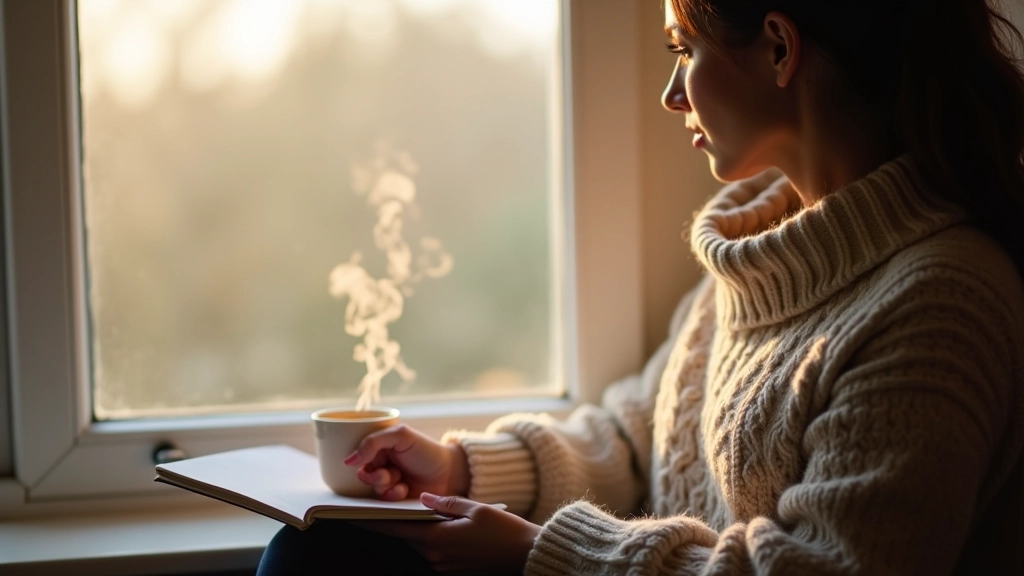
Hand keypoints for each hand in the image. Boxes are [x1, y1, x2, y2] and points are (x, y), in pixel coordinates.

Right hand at [345, 424, 469, 499]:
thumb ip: (373, 442)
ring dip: (384, 485)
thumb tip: (348, 460)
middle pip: (363, 474)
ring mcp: (389, 481)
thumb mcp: (401, 436)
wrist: (449, 473)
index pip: (359, 455)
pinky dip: (391, 495)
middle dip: (374, 476)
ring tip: (399, 481)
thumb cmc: (426, 451)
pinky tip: (404, 490)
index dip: (361, 461)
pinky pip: (382, 501)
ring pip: (372, 488)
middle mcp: (383, 464)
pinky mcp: (395, 498)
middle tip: (388, 474)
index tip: (365, 463)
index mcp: (381, 447)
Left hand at [355, 493, 540, 574]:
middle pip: (406, 535)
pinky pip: (434, 549)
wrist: (527, 556)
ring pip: (420, 542)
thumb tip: (424, 497)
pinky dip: (429, 537)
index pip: (396, 529)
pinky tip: (437, 524)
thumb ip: (446, 502)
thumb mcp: (476, 509)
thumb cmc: (505, 531)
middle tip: (376, 505)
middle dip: (394, 521)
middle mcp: (436, 556)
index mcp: (437, 539)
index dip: (373, 521)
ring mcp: (444, 565)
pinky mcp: (453, 569)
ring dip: (414, 529)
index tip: (351, 515)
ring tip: (408, 511)